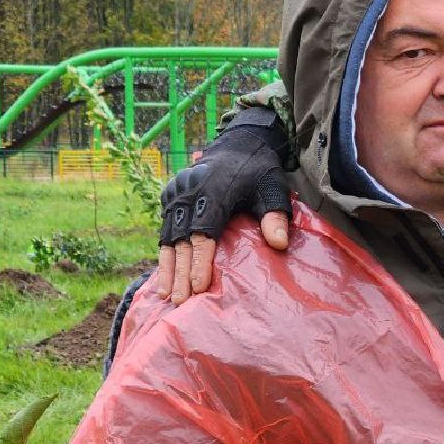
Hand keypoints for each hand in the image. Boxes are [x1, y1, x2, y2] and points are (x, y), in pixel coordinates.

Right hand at [156, 110, 292, 303]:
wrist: (239, 142)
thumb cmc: (260, 171)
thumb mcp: (273, 188)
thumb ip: (275, 215)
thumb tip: (279, 244)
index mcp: (213, 190)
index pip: (204, 231)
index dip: (200, 260)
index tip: (199, 286)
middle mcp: (189, 191)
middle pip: (182, 238)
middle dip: (180, 271)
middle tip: (180, 301)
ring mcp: (176, 192)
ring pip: (169, 235)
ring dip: (168, 267)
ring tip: (166, 295)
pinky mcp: (170, 195)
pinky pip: (165, 228)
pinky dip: (165, 253)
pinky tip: (164, 277)